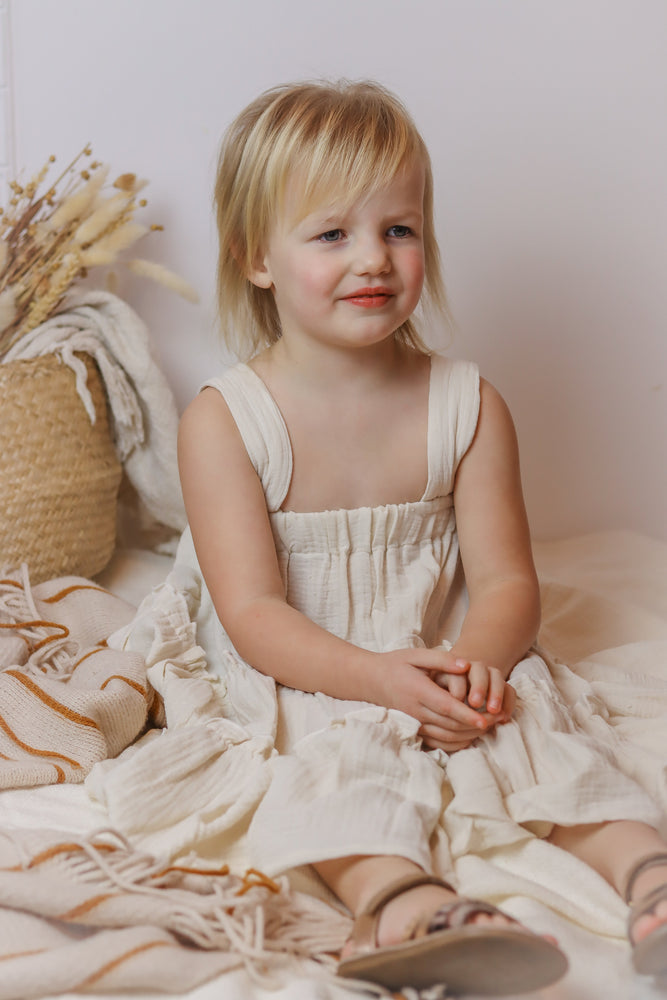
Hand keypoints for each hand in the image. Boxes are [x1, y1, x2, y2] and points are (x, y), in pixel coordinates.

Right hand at [370, 647, 499, 751]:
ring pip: (445, 736)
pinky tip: (470, 735)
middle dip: (475, 725)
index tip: (485, 720)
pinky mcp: (414, 729)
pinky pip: (437, 742)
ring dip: (468, 734)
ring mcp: (414, 722)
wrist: (372, 680)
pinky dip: (456, 743)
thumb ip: (442, 660)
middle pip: (449, 724)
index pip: (446, 707)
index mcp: (418, 690)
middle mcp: (415, 710)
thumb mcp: (416, 654)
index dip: (467, 715)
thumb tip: (466, 666)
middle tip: (497, 719)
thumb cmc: (396, 664)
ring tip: (488, 726)